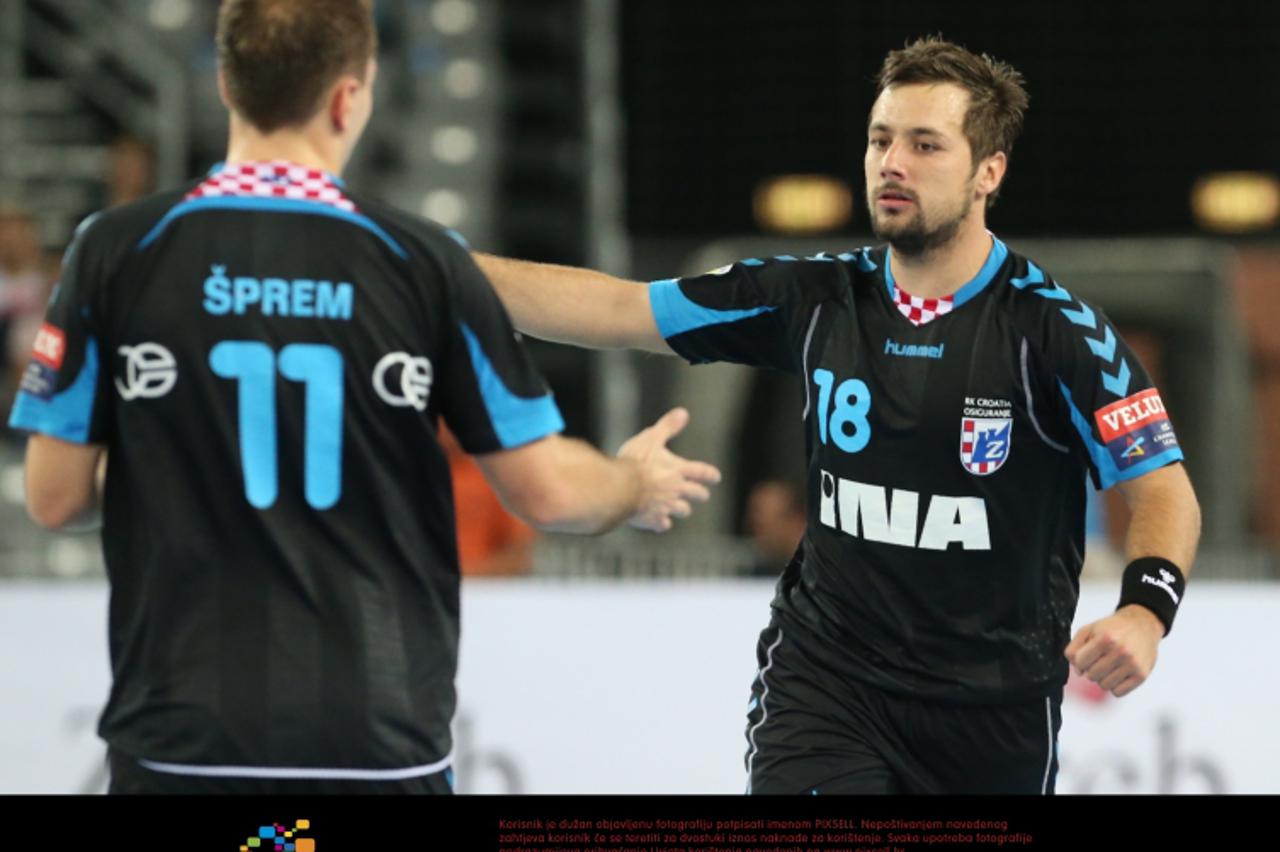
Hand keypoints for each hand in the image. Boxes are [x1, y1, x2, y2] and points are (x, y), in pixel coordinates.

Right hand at [616, 407, 721, 531]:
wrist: (620, 489)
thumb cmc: (635, 461)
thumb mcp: (652, 438)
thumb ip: (668, 427)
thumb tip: (683, 413)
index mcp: (678, 470)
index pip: (701, 472)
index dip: (709, 474)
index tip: (716, 477)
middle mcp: (676, 490)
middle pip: (696, 494)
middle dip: (700, 494)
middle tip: (704, 495)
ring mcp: (665, 506)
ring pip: (681, 510)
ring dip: (683, 509)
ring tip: (683, 510)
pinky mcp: (652, 519)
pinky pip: (662, 524)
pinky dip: (662, 523)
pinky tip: (662, 523)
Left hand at [1064, 605, 1164, 696]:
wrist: (1141, 626)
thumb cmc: (1113, 629)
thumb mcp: (1088, 630)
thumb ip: (1074, 648)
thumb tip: (1077, 670)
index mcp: (1106, 638)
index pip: (1080, 662)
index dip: (1079, 661)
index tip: (1086, 657)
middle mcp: (1121, 651)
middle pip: (1091, 676)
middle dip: (1091, 670)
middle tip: (1099, 660)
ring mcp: (1132, 664)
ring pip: (1104, 686)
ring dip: (1103, 679)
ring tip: (1109, 666)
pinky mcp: (1141, 675)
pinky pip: (1118, 692)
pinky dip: (1114, 686)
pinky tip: (1117, 674)